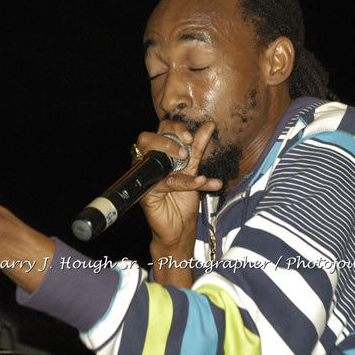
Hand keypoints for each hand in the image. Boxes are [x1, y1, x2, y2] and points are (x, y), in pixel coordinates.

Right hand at [135, 121, 221, 254]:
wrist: (181, 228)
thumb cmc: (183, 200)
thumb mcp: (194, 171)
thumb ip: (198, 149)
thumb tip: (209, 126)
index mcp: (160, 153)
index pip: (161, 130)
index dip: (175, 128)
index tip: (191, 136)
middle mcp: (149, 162)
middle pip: (147, 138)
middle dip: (168, 139)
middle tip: (186, 146)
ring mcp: (146, 177)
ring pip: (154, 158)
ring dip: (174, 157)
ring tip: (193, 166)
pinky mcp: (148, 192)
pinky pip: (167, 182)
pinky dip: (186, 182)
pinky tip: (201, 182)